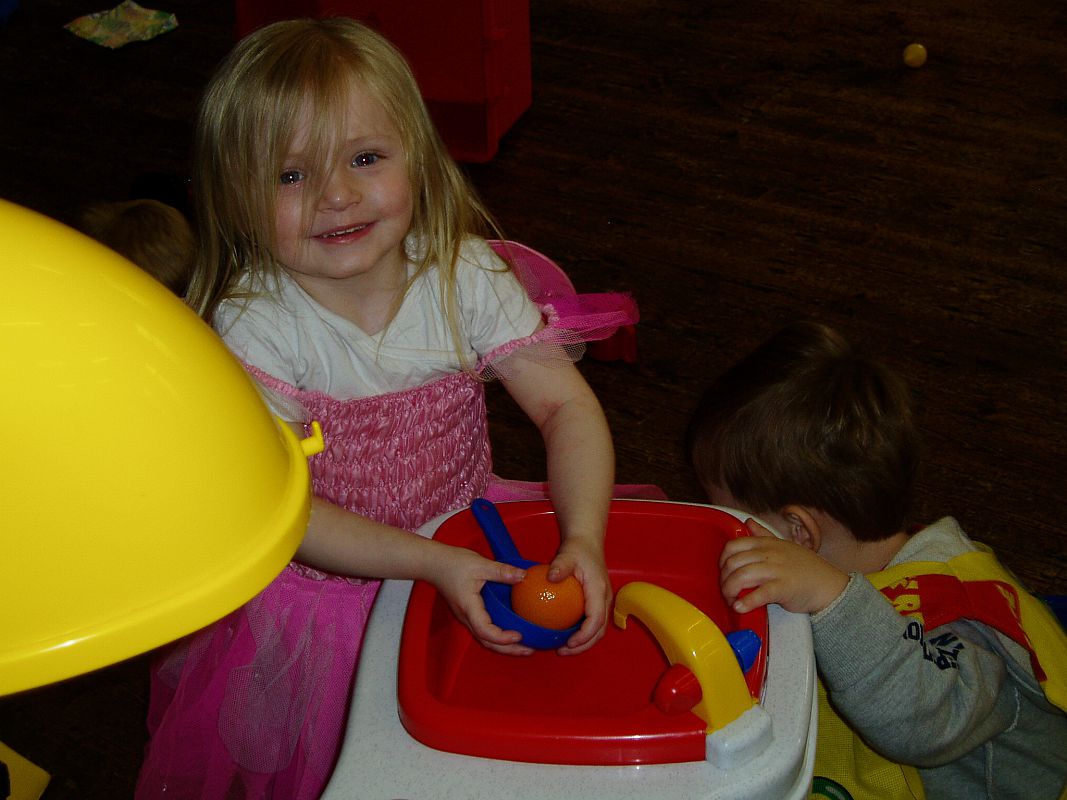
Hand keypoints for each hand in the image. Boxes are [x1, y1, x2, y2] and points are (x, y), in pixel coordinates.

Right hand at [433, 545, 533, 655]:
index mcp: (468, 607)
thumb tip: (523, 576)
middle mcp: (466, 617)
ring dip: (504, 646)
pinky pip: (484, 630)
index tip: (519, 636)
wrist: (434, 564)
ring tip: (524, 645)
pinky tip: (510, 631)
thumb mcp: (480, 564)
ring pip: (485, 639)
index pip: (484, 630)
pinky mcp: (468, 614)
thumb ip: (502, 571)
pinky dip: (498, 636)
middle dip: (509, 650)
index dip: (502, 637)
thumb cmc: (452, 564)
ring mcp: (466, 617)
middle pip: (487, 642)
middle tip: (529, 650)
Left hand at [547, 537, 611, 654]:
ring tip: (563, 648)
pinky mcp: (597, 601)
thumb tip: (550, 577)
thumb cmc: (578, 549)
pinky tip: (564, 634)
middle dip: (584, 645)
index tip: (569, 643)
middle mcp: (605, 598)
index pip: (596, 618)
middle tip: (563, 651)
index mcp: (599, 590)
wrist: (588, 542)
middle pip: (600, 630)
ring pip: (598, 629)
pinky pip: (592, 621)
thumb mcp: (567, 555)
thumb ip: (559, 566)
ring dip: (584, 642)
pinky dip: (582, 632)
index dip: (585, 635)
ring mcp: (603, 601)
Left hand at [719, 519, 847, 613]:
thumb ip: (764, 534)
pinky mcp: (784, 588)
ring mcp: (777, 570)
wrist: (830, 585)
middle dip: (724, 579)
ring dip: (730, 591)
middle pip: (734, 563)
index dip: (722, 560)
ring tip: (731, 600)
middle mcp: (770, 554)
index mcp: (767, 544)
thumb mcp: (784, 545)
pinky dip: (746, 602)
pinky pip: (760, 594)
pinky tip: (740, 607)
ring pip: (742, 576)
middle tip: (726, 591)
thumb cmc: (806, 568)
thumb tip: (748, 521)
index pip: (733, 546)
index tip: (723, 572)